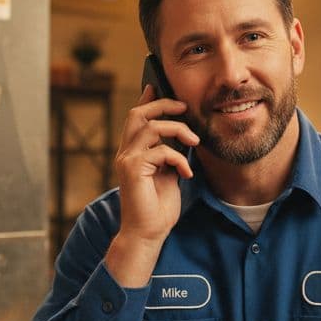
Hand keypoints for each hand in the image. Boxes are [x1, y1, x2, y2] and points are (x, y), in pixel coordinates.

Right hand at [104, 85, 199, 286]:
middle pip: (139, 114)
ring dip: (178, 130)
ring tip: (194, 141)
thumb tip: (185, 136)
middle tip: (184, 107)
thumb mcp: (169, 174)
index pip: (137, 118)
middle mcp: (126, 153)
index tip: (158, 86)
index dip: (148, 99)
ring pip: (151, 127)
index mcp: (133, 152)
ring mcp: (127, 160)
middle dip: (163, 105)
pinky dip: (178, 158)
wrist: (148, 233)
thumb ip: (171, 154)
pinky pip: (159, 150)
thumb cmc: (159, 208)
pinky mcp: (133, 169)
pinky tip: (187, 173)